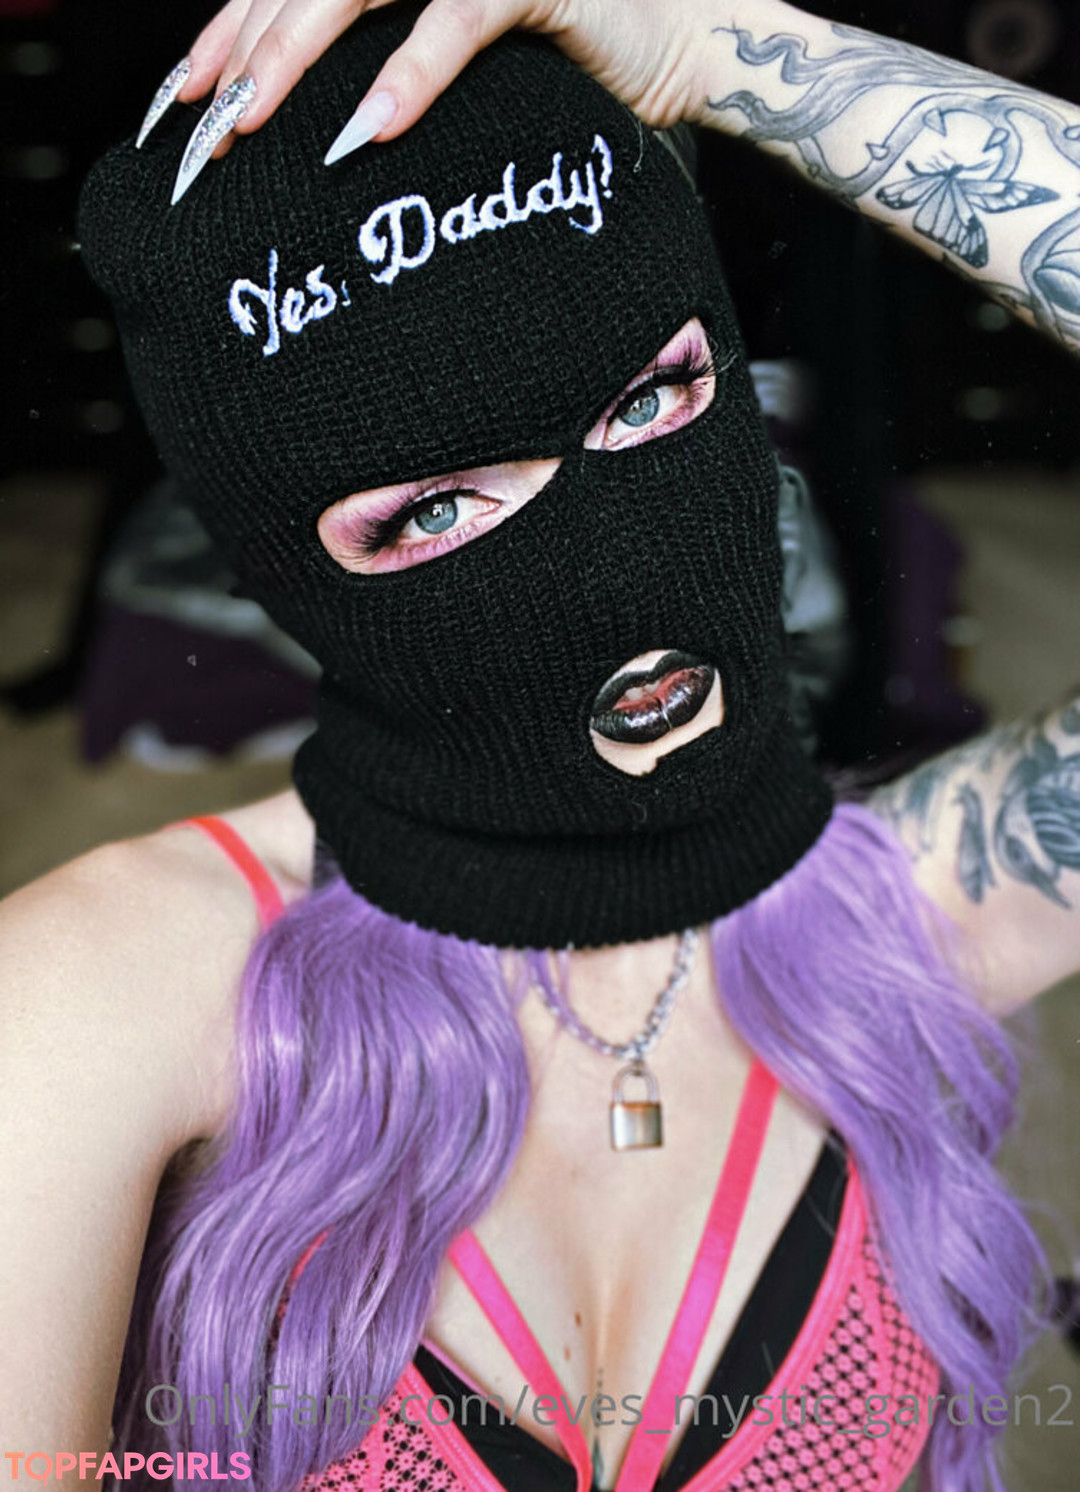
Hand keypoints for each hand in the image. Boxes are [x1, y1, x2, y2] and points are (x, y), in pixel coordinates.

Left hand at [169, 0, 709, 157]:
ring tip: (250, 121)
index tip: (184, 100)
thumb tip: (317, 135)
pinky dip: (413, 73)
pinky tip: (366, 131)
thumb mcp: (463, 74)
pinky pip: (460, 18)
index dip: (232, 35)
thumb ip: (391, 73)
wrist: (690, 44)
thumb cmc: (570, 71)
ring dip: (298, 54)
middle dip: (247, 53)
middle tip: (201, 125)